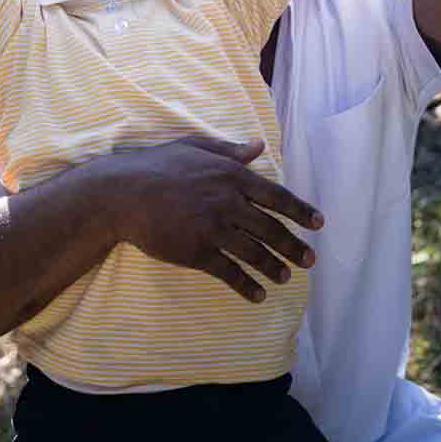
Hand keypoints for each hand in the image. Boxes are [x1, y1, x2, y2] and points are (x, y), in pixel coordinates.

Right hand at [107, 136, 322, 302]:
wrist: (123, 194)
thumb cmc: (158, 166)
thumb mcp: (196, 147)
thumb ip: (230, 151)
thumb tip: (259, 146)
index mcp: (231, 175)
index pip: (276, 196)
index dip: (300, 211)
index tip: (318, 224)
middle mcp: (228, 203)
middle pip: (270, 228)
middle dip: (293, 246)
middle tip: (309, 260)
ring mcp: (213, 229)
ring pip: (254, 252)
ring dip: (273, 267)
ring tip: (285, 277)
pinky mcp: (197, 252)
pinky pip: (229, 272)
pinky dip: (246, 285)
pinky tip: (257, 295)